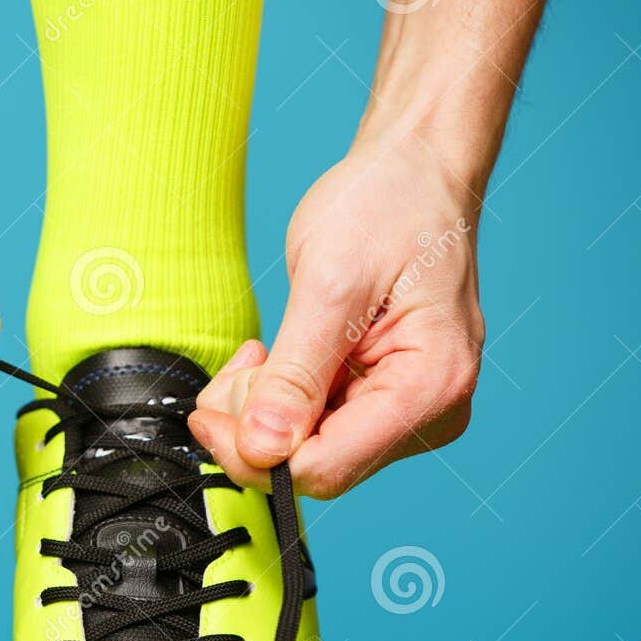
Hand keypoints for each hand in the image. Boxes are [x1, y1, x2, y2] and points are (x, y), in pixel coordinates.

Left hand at [188, 135, 484, 498]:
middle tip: (242, 361)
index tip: (209, 410)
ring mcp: (410, 411)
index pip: (324, 468)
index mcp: (430, 386)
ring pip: (307, 452)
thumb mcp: (329, 283)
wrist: (414, 173)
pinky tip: (279, 356)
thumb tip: (262, 449)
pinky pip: (315, 428)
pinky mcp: (385, 402)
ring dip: (263, 409)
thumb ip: (295, 375)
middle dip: (255, 426)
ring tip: (261, 350)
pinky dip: (280, 399)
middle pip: (313, 468)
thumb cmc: (388, 206)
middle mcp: (431, 412)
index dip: (254, 451)